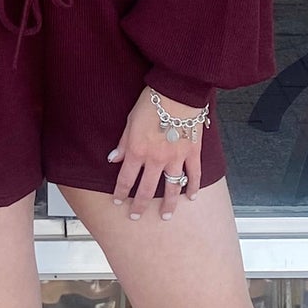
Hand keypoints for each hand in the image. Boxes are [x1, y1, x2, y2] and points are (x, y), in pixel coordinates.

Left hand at [106, 86, 203, 222]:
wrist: (177, 91)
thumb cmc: (152, 102)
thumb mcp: (130, 121)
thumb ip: (123, 143)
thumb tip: (113, 159)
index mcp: (138, 151)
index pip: (126, 179)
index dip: (120, 193)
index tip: (118, 202)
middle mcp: (156, 159)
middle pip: (147, 190)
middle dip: (140, 206)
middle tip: (136, 216)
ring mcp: (176, 158)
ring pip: (172, 188)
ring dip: (168, 204)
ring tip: (166, 216)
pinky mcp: (192, 152)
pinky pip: (194, 175)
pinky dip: (193, 187)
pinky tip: (192, 197)